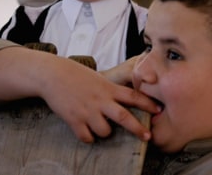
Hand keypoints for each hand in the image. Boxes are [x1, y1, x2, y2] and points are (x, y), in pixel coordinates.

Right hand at [38, 57, 159, 142]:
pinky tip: (86, 131)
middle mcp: (100, 100)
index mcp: (108, 88)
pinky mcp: (74, 119)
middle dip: (138, 128)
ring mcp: (87, 110)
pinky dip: (88, 137)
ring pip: (105, 131)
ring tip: (99, 126)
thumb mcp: (99, 79)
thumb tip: (126, 100)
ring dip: (105, 132)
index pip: (133, 96)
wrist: (53, 75)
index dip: (147, 103)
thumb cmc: (76, 76)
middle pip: (124, 116)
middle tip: (148, 136)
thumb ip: (111, 90)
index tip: (159, 110)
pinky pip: (87, 137)